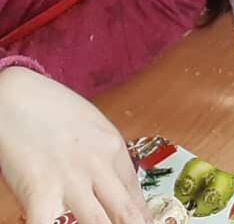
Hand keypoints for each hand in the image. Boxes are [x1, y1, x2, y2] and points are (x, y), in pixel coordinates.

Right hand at [0, 67, 149, 223]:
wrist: (17, 96)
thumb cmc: (52, 108)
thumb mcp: (92, 126)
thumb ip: (104, 156)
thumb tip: (112, 186)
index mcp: (113, 148)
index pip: (135, 193)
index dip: (142, 217)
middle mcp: (99, 166)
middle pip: (125, 212)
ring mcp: (71, 181)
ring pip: (99, 223)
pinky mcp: (40, 193)